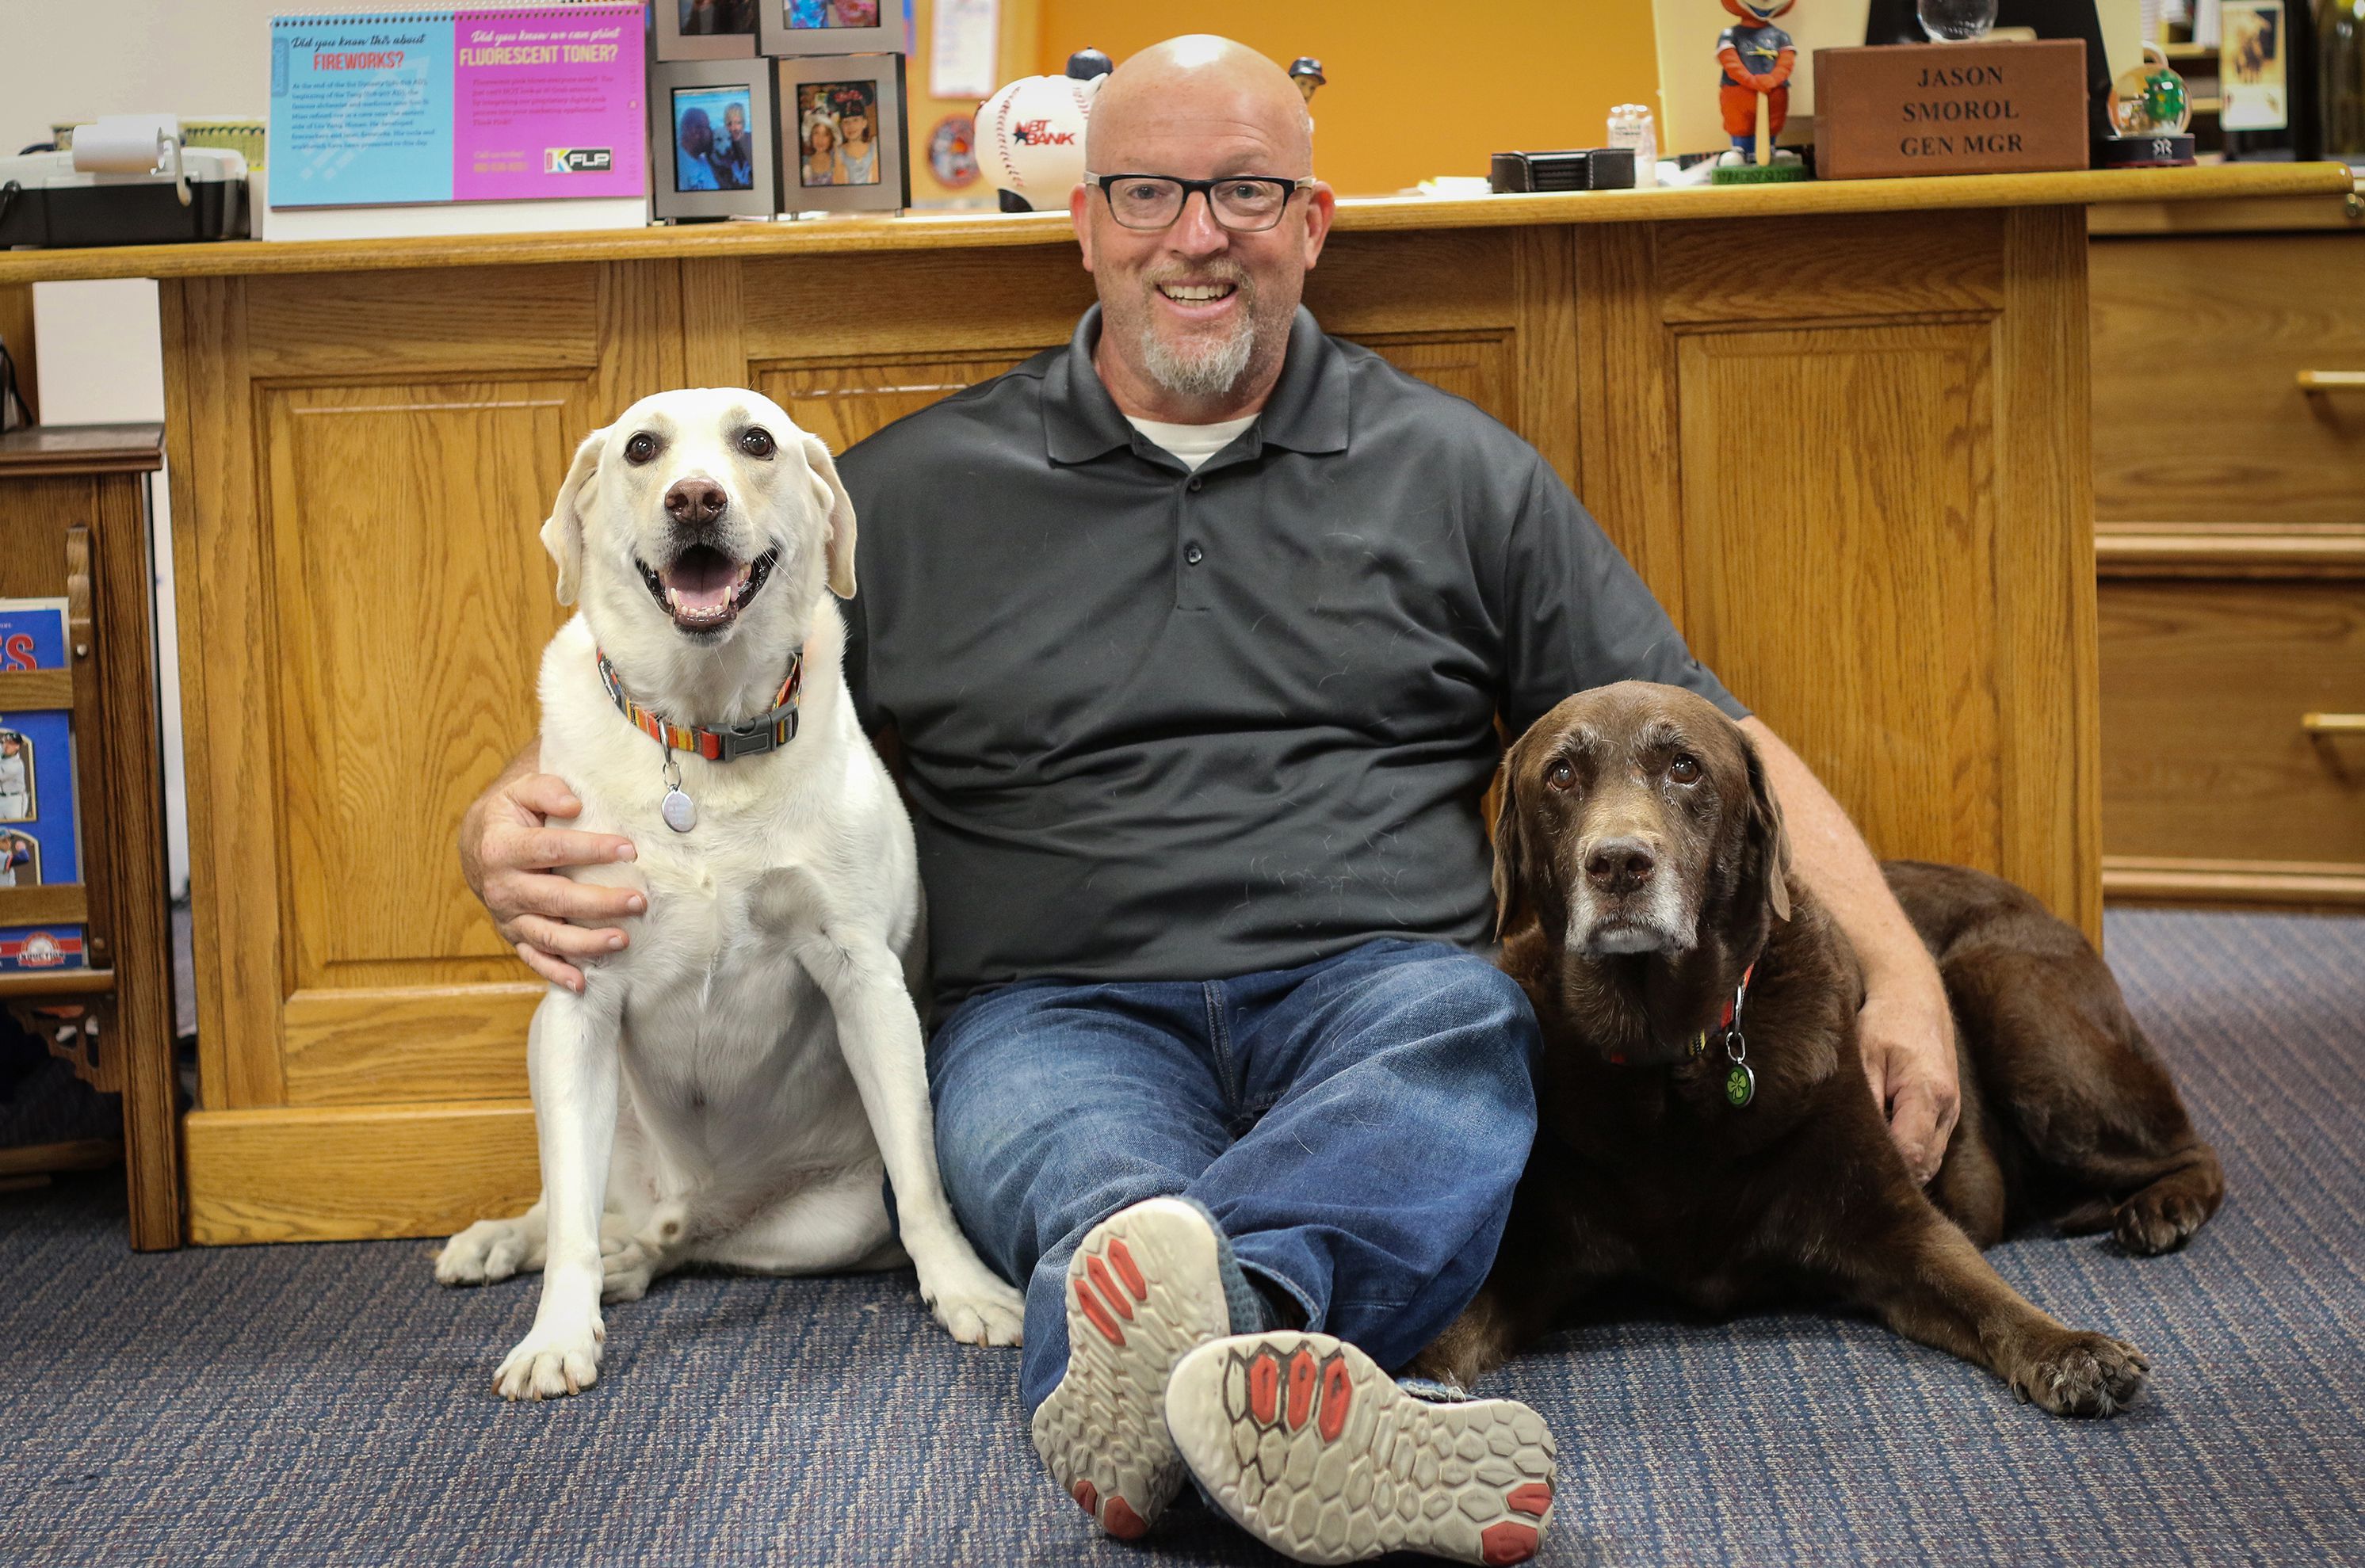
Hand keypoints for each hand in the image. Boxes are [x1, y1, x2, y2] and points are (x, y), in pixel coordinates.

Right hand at [460, 772, 642, 992]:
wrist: (478, 843)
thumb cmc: (511, 814)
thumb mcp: (521, 790)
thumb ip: (546, 789)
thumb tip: (574, 804)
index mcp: (502, 847)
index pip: (552, 849)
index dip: (592, 849)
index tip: (630, 850)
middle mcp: (502, 886)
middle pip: (555, 898)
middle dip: (599, 903)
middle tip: (639, 901)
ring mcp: (507, 916)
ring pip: (548, 934)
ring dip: (586, 942)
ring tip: (623, 940)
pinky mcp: (514, 935)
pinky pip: (535, 957)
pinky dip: (557, 972)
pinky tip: (582, 982)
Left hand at [1857, 970, 1960, 1184]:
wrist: (1914, 998)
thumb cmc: (1884, 1023)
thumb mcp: (1865, 1057)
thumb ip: (1867, 1102)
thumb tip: (1858, 1143)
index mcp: (1928, 1094)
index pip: (1911, 1153)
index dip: (1884, 1170)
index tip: (1852, 1171)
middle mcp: (1947, 1108)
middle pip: (1924, 1165)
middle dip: (1894, 1175)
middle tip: (1853, 1175)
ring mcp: (1951, 1111)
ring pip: (1930, 1160)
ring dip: (1904, 1167)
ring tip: (1866, 1163)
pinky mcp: (1947, 1111)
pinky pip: (1931, 1147)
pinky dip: (1911, 1154)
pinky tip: (1883, 1148)